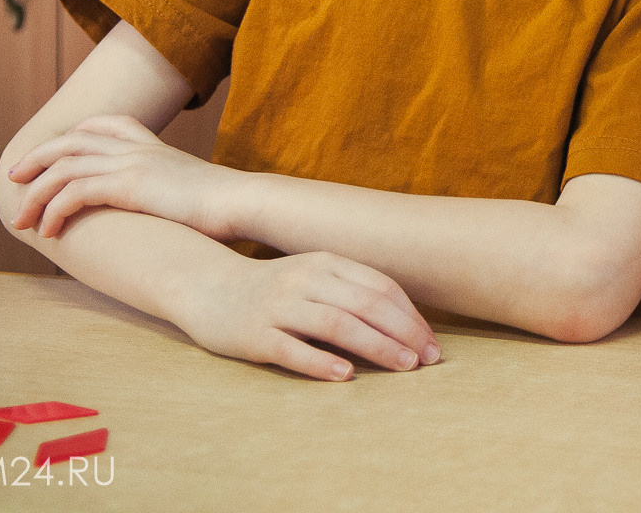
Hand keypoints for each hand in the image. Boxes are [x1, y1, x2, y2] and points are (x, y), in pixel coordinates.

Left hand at [6, 114, 247, 240]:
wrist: (241, 203)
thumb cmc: (226, 207)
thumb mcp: (194, 190)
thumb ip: (174, 192)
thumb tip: (171, 210)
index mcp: (154, 146)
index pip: (107, 123)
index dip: (75, 133)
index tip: (54, 151)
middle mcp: (138, 148)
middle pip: (72, 140)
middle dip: (37, 158)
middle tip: (13, 177)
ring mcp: (132, 163)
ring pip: (64, 167)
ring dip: (34, 194)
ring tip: (20, 219)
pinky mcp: (128, 184)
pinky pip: (74, 192)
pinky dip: (53, 211)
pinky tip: (48, 232)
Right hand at [172, 249, 440, 380]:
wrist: (207, 287)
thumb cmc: (274, 288)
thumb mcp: (315, 277)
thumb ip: (352, 290)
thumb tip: (405, 323)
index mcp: (326, 263)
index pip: (381, 287)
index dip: (411, 316)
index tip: (432, 343)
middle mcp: (305, 280)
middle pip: (366, 305)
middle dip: (404, 333)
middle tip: (429, 359)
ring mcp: (278, 307)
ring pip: (336, 324)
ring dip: (376, 346)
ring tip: (404, 366)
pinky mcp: (254, 335)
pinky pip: (292, 349)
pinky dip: (321, 361)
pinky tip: (346, 375)